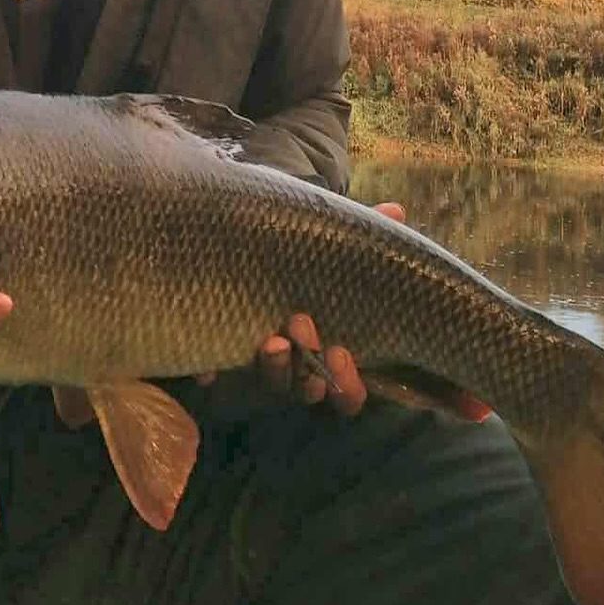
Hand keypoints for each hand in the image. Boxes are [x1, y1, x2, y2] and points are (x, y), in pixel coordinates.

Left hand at [196, 201, 409, 416]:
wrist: (254, 252)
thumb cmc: (307, 259)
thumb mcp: (332, 246)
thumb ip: (363, 236)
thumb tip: (396, 211)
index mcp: (329, 353)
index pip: (345, 393)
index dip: (346, 385)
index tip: (341, 352)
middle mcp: (295, 369)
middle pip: (305, 390)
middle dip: (307, 366)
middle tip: (301, 323)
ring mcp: (258, 365)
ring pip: (270, 383)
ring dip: (274, 366)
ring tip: (272, 340)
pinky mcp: (221, 356)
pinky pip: (213, 376)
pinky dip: (209, 374)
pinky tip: (207, 370)